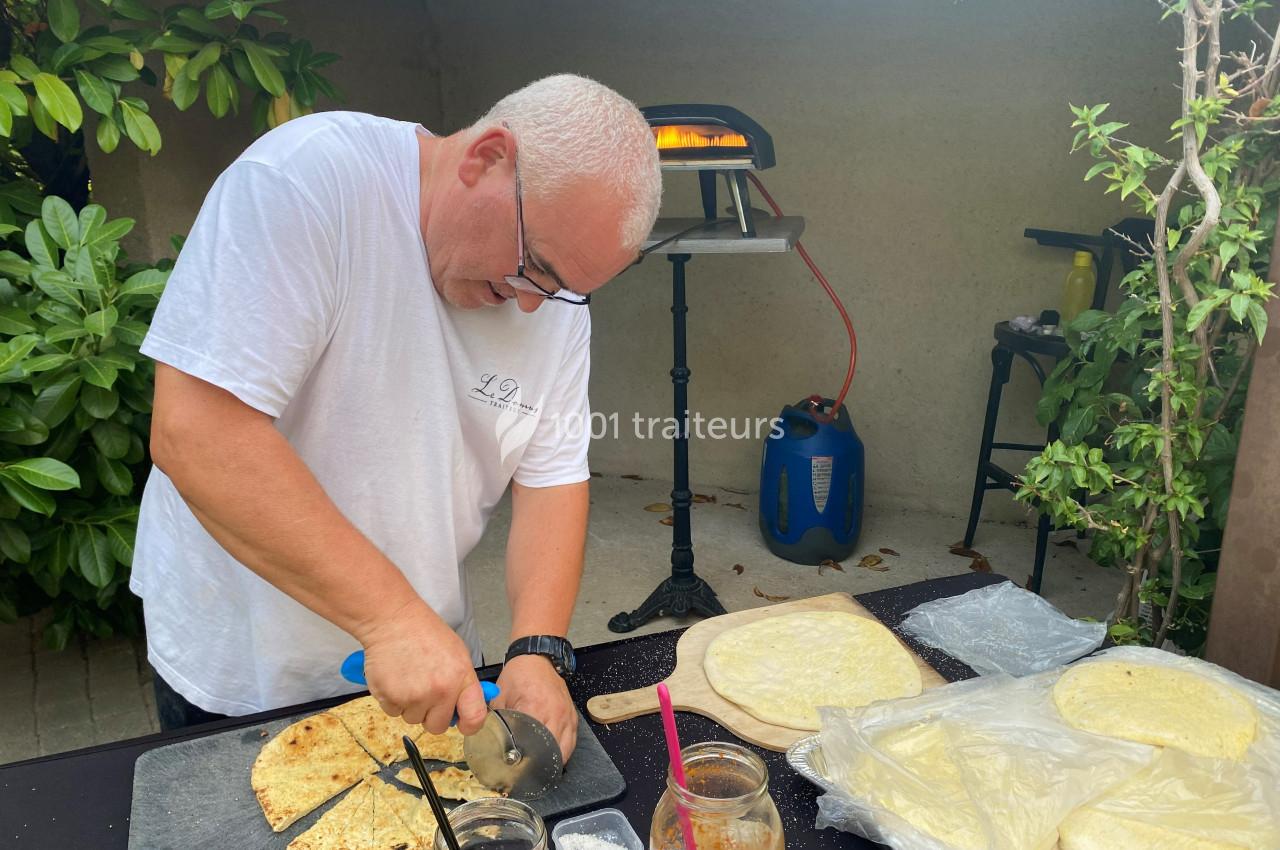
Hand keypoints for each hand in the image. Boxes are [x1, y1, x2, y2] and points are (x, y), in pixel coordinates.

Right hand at [356, 598, 486, 735]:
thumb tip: (465, 709)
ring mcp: (414, 696)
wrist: (393, 620)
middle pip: (437, 726)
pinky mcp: (390, 697)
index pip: (475, 717)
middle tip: (424, 691)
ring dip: (410, 705)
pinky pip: (393, 712)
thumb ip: (463, 683)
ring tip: (409, 677)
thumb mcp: (457, 653)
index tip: (462, 724)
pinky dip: (392, 700)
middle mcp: (439, 691)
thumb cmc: (425, 633)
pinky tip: (395, 678)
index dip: (469, 725)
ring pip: (413, 719)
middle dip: (431, 714)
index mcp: (461, 678)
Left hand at [493, 654, 577, 761]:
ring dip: (552, 760)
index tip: (515, 768)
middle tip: (526, 773)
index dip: (523, 758)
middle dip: (539, 764)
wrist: (537, 657)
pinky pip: (572, 741)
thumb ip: (496, 719)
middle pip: (551, 750)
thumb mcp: (501, 696)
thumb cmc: (520, 674)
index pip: (532, 742)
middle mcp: (556, 713)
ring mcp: (567, 715)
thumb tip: (488, 740)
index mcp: (536, 707)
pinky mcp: (572, 716)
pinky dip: (563, 751)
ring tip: (539, 768)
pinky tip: (552, 756)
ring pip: (565, 750)